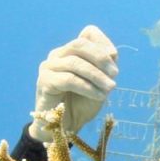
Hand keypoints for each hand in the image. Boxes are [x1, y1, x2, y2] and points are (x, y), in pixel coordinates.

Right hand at [29, 25, 118, 141]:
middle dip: (101, 58)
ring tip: (110, 88)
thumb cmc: (82, 104)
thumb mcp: (100, 83)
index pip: (88, 33)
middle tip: (115, 74)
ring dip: (97, 76)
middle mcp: (58, 54)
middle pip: (80, 44)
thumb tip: (112, 53)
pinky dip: (88, 87)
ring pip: (75, 63)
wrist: (65, 127)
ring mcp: (49, 67)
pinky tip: (99, 96)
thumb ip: (105, 67)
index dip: (104, 42)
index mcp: (71, 51)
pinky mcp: (44, 82)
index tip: (115, 59)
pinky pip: (69, 80)